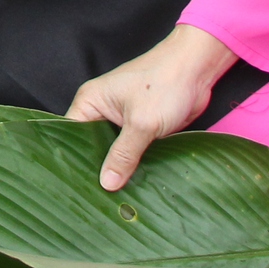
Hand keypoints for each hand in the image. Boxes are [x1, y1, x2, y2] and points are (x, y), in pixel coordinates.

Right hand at [66, 24, 238, 190]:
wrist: (197, 68)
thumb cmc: (165, 83)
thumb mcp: (141, 123)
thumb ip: (123, 155)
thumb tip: (106, 184)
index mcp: (91, 102)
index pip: (71, 136)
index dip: (74, 161)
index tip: (79, 188)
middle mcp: (102, 110)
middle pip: (93, 147)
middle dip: (100, 170)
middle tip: (98, 199)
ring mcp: (123, 119)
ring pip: (115, 151)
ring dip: (121, 169)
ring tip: (118, 197)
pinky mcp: (142, 126)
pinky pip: (133, 151)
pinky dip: (136, 164)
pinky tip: (138, 184)